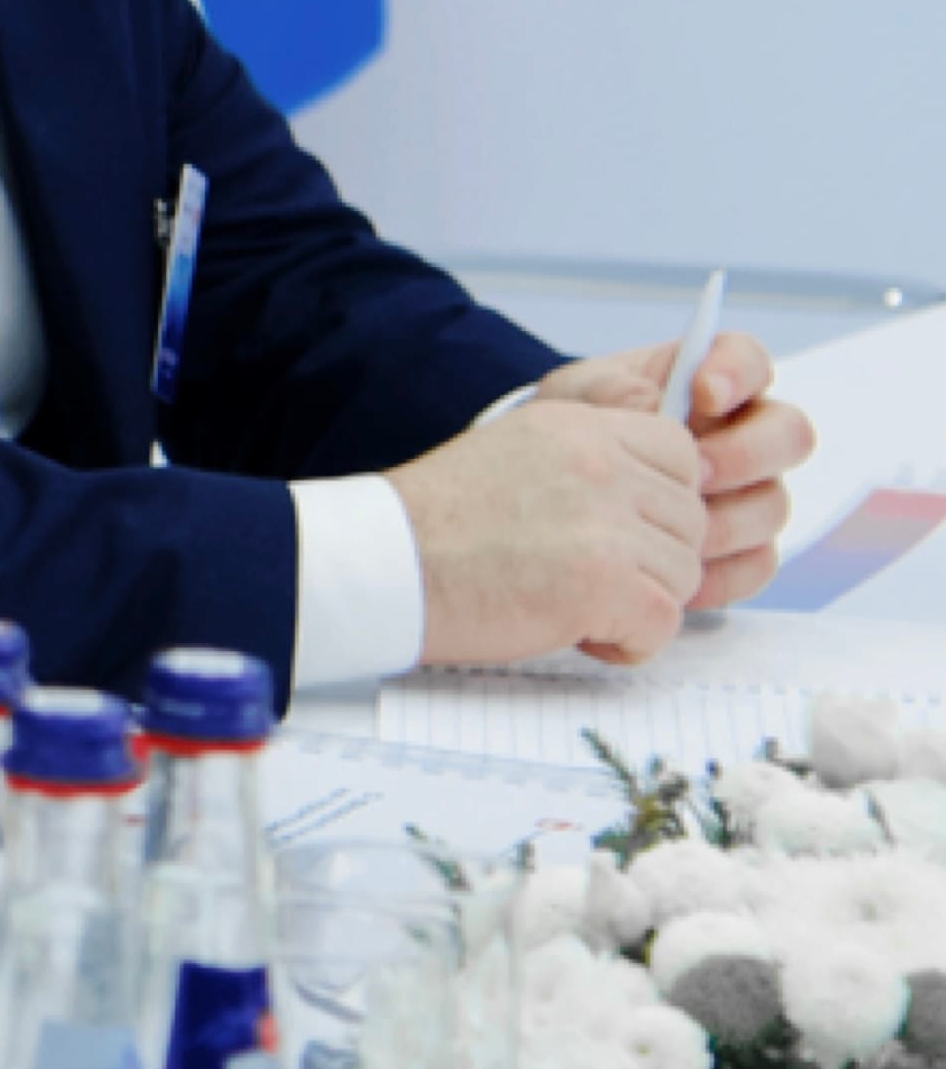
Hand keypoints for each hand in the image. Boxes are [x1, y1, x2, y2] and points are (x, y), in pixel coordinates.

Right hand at [395, 396, 705, 666]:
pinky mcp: (602, 581)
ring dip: (639, 604)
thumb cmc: (432, 526)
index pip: (681, 455)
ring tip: (572, 606)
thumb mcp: (512, 454)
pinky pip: (663, 624)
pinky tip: (576, 632)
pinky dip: (628, 642)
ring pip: (684, 575)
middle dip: (651, 562)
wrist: (379, 564)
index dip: (659, 504)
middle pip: (690, 522)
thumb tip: (654, 501)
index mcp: (577, 426)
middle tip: (587, 578)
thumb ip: (587, 462)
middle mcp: (599, 463)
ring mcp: (605, 521)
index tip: (616, 532)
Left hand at [531, 330, 814, 609]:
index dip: (739, 372)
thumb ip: (610, 393)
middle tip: (693, 474)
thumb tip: (653, 404)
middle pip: (789, 435)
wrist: (546, 500)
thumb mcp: (575, 402)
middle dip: (745, 455)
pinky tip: (677, 579)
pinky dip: (719, 575)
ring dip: (725, 522)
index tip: (703, 391)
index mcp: (706, 383)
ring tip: (666, 532)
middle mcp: (742, 435)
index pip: (749, 360)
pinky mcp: (741, 550)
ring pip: (772, 505)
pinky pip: (756, 564)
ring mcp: (748, 494)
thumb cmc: (571, 436)